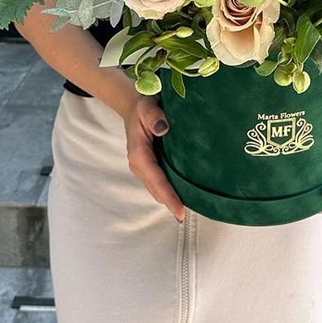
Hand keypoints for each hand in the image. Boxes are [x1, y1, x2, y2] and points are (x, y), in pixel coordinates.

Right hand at [123, 94, 185, 222]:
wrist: (134, 106)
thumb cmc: (142, 106)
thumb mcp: (147, 106)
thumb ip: (154, 115)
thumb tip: (163, 128)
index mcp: (138, 154)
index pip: (156, 179)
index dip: (168, 196)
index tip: (180, 211)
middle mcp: (139, 164)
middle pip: (156, 189)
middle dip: (170, 203)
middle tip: (186, 217)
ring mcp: (144, 167)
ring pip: (157, 188)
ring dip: (169, 199)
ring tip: (187, 210)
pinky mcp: (150, 165)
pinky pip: (159, 182)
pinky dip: (168, 191)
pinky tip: (182, 194)